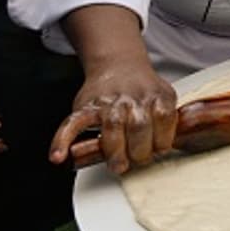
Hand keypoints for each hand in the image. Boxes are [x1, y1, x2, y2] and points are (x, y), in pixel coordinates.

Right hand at [49, 65, 176, 174]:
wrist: (119, 65)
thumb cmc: (143, 90)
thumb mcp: (164, 97)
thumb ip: (169, 121)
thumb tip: (169, 150)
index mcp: (156, 96)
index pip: (164, 117)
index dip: (162, 139)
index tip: (159, 149)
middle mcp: (132, 98)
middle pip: (139, 126)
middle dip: (140, 150)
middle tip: (137, 160)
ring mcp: (108, 102)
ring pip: (112, 126)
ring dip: (115, 150)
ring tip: (117, 165)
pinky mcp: (85, 107)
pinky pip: (72, 124)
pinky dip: (62, 140)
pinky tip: (59, 156)